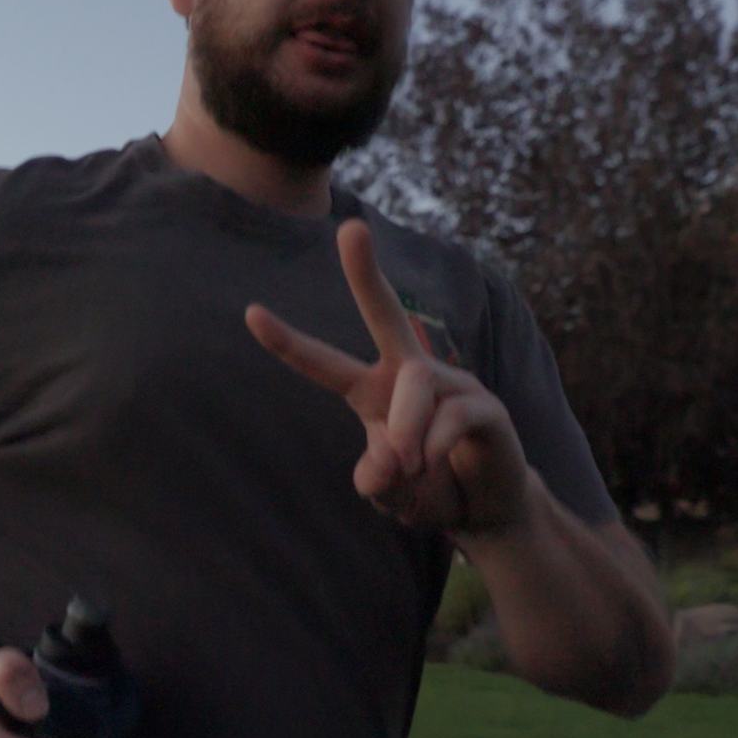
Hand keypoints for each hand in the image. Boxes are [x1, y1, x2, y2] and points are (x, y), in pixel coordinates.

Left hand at [246, 221, 530, 537]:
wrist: (486, 509)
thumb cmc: (429, 489)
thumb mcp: (391, 494)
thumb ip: (377, 481)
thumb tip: (385, 459)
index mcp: (375, 392)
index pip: (326, 365)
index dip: (289, 343)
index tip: (251, 314)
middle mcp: (411, 375)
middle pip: (385, 313)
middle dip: (365, 272)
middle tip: (351, 228)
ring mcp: (452, 385)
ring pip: (416, 383)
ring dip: (408, 429)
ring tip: (412, 466)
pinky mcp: (486, 406)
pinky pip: (453, 414)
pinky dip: (435, 446)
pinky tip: (433, 463)